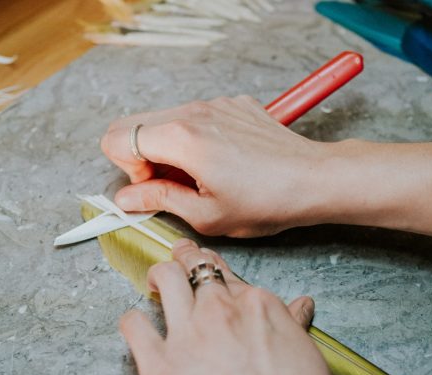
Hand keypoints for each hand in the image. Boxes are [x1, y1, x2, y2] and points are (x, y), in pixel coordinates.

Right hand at [101, 96, 431, 242]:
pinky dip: (195, 138)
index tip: (154, 187)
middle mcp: (194, 111)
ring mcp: (215, 103)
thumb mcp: (206, 214)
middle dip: (141, 156)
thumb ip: (158, 199)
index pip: (117, 138)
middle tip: (171, 185)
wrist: (314, 179)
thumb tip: (127, 197)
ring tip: (200, 177)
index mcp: (181, 138)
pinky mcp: (233, 104)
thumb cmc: (268, 200)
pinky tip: (222, 162)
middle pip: (134, 122)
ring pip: (164, 119)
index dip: (128, 169)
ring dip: (168, 148)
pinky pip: (195, 116)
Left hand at [120, 239, 358, 374]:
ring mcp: (187, 335)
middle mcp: (220, 310)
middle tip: (178, 262)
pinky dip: (133, 321)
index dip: (214, 270)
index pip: (227, 272)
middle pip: (194, 267)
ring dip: (157, 276)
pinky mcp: (159, 366)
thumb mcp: (308, 357)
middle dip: (185, 261)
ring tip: (154, 283)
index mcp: (259, 305)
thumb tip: (299, 308)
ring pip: (163, 278)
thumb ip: (293, 325)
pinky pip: (133, 326)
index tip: (207, 271)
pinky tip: (138, 327)